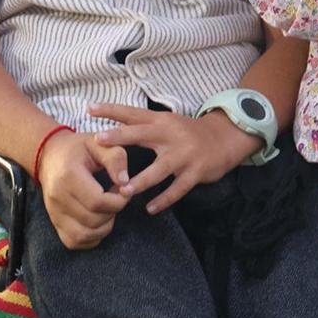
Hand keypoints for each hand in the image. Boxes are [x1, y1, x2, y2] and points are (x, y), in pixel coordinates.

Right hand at [37, 131, 128, 249]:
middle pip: (93, 220)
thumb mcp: (98, 144)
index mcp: (68, 176)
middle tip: (116, 197)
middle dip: (113, 212)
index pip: (98, 201)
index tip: (124, 189)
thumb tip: (125, 182)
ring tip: (107, 209)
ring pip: (84, 235)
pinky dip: (91, 237)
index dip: (118, 200)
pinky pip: (75, 241)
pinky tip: (98, 221)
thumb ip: (116, 159)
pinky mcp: (54, 223)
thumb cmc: (77, 149)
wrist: (49, 156)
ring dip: (104, 227)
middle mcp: (58, 198)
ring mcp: (54, 213)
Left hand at [88, 103, 259, 214]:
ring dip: (140, 181)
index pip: (133, 113)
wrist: (226, 138)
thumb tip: (114, 128)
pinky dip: (164, 200)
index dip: (111, 110)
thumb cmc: (189, 134)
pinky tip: (150, 208)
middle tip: (99, 140)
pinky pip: (177, 189)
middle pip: (141, 133)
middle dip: (120, 136)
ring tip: (123, 191)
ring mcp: (184, 154)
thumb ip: (145, 126)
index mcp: (161, 121)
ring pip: (159, 169)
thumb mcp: (168, 123)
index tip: (90, 109)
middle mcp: (170, 135)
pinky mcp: (196, 172)